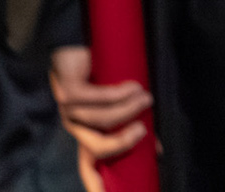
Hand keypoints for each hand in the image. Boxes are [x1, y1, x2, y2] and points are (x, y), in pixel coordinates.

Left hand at [50, 45, 152, 191]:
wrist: (76, 46)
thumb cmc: (103, 76)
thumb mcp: (121, 105)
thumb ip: (134, 125)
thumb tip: (156, 150)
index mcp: (85, 134)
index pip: (88, 166)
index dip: (96, 184)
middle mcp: (74, 126)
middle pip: (94, 148)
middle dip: (121, 142)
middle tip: (143, 130)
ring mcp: (68, 109)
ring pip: (98, 120)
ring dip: (127, 109)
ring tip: (145, 97)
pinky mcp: (68, 91)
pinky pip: (96, 98)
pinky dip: (119, 93)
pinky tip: (133, 86)